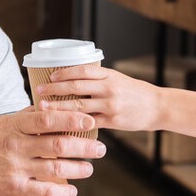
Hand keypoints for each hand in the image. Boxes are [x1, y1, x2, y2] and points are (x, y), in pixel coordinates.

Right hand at [0, 107, 104, 195]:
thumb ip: (22, 117)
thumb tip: (45, 105)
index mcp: (13, 126)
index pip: (48, 118)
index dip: (72, 118)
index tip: (90, 120)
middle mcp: (15, 146)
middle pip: (58, 143)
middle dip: (84, 146)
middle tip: (100, 148)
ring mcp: (15, 168)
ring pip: (56, 168)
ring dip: (78, 169)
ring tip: (90, 168)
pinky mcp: (14, 188)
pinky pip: (45, 191)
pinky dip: (62, 192)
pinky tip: (73, 191)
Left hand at [36, 66, 160, 132]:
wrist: (157, 106)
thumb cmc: (135, 92)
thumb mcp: (118, 79)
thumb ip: (98, 79)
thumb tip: (73, 78)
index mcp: (109, 75)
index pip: (81, 70)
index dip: (63, 73)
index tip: (50, 77)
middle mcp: (108, 88)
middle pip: (76, 86)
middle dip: (54, 89)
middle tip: (38, 91)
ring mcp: (110, 105)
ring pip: (79, 105)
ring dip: (58, 107)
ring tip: (43, 108)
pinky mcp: (112, 121)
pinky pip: (88, 123)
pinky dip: (73, 123)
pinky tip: (61, 125)